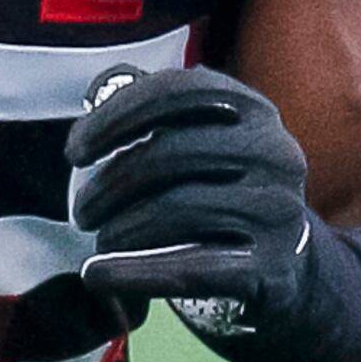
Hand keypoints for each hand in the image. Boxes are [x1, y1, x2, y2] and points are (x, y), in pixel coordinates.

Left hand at [70, 65, 335, 347]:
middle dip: (111, 183)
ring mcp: (277, 211)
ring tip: (99, 240)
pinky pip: (190, 268)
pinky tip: (97, 275)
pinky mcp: (270, 267)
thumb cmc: (223, 191)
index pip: (178, 92)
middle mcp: (274, 153)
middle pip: (172, 153)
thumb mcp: (201, 139)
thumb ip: (154, 106)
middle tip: (81, 211)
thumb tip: (102, 87)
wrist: (285, 265)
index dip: (117, 116)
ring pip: (178, 208)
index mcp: (254, 110)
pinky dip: (133, 272)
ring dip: (120, 227)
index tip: (75, 152)